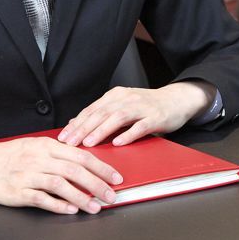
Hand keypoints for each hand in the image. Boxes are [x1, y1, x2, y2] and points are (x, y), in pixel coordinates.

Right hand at [0, 136, 121, 214]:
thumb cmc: (9, 156)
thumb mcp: (34, 146)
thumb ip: (58, 152)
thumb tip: (84, 159)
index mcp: (46, 145)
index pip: (80, 155)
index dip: (101, 167)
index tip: (115, 177)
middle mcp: (38, 158)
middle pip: (74, 170)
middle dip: (97, 184)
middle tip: (111, 196)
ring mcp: (27, 175)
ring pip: (60, 184)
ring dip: (80, 197)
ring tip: (95, 207)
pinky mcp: (17, 191)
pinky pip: (41, 198)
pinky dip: (58, 205)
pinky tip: (70, 210)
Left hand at [57, 81, 214, 147]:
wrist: (176, 100)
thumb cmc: (146, 106)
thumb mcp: (121, 106)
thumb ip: (100, 114)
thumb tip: (74, 124)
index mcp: (115, 96)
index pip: (91, 110)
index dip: (76, 124)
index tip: (62, 138)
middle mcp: (126, 98)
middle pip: (101, 113)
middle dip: (83, 128)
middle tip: (70, 143)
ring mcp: (142, 107)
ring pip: (117, 118)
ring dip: (101, 131)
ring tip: (88, 143)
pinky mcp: (156, 117)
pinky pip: (140, 126)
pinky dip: (128, 134)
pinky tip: (118, 143)